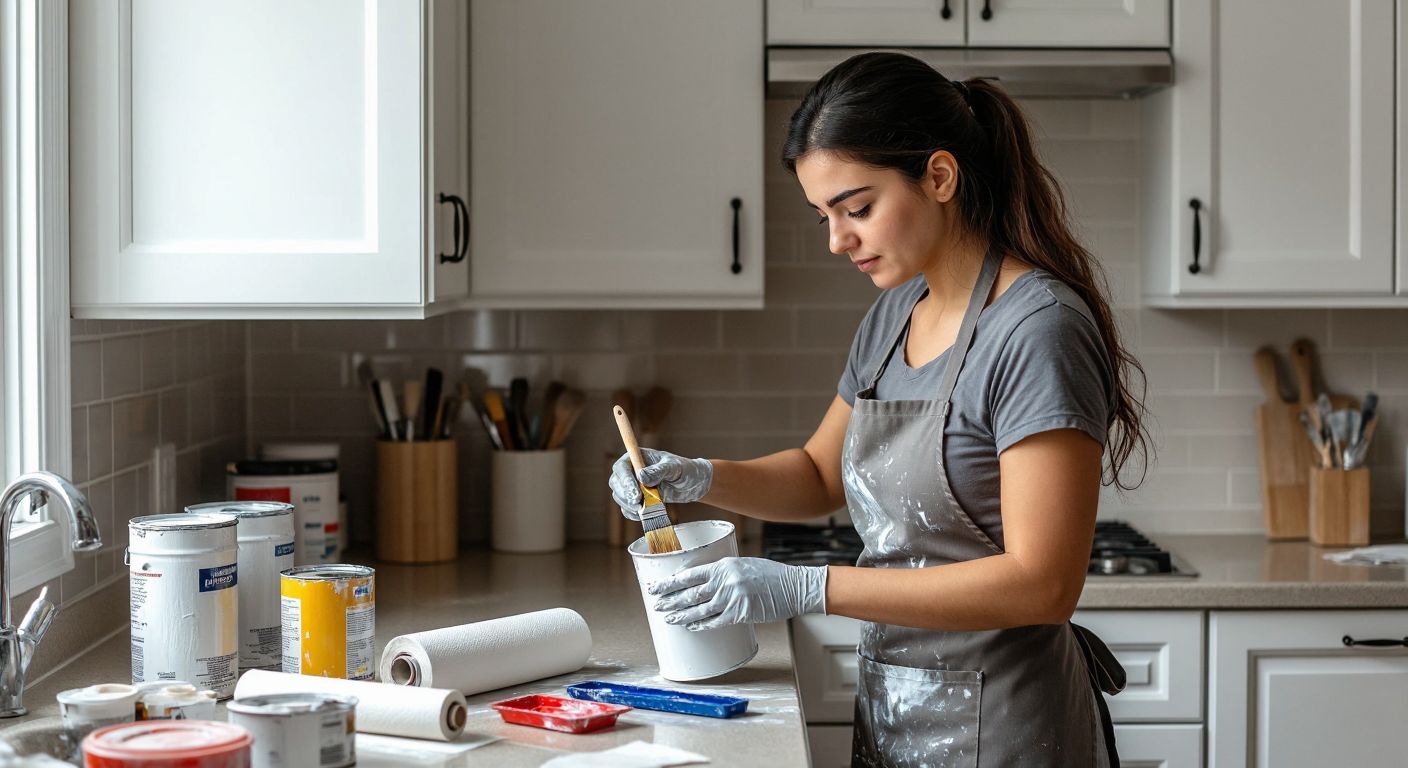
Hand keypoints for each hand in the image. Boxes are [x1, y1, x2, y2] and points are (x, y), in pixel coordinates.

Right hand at [609, 448, 712, 519]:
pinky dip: (632, 514)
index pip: (621, 467)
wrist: (692, 484)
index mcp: (637, 457)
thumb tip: (641, 476)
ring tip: (645, 509)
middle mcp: (631, 471)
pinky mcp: (637, 499)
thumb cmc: (684, 470)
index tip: (635, 493)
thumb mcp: (675, 468)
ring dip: (629, 506)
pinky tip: (644, 515)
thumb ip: (659, 471)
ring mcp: (632, 486)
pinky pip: (627, 508)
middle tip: (639, 505)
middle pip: (616, 483)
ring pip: (619, 496)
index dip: (625, 481)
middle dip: (625, 496)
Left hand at [647, 557, 827, 630]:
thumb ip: (723, 573)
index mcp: (723, 565)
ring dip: (682, 615)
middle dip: (670, 600)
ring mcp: (732, 598)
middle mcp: (725, 580)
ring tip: (669, 619)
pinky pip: (715, 622)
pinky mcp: (740, 613)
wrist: (794, 586)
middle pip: (689, 593)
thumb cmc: (771, 575)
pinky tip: (692, 627)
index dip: (670, 582)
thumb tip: (704, 584)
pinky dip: (702, 625)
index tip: (657, 586)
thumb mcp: (743, 565)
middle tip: (657, 605)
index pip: (689, 574)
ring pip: (699, 610)